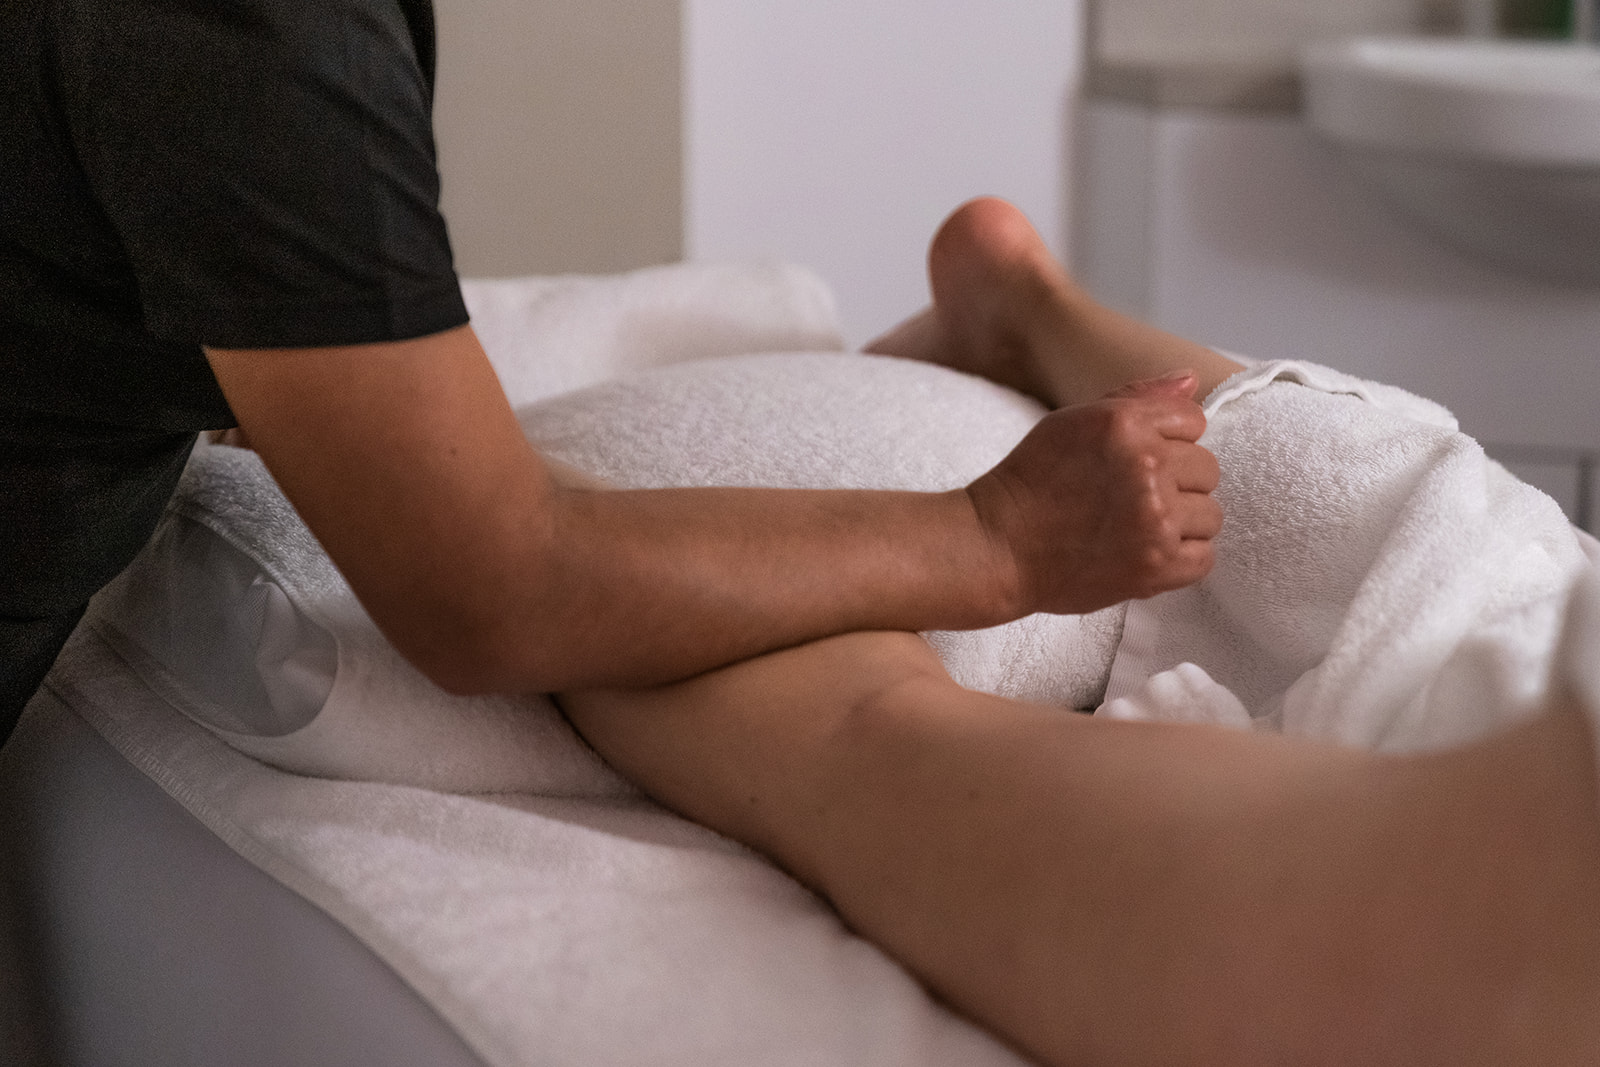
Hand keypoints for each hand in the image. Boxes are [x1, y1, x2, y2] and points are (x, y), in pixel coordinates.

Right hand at [966, 371, 1221, 614]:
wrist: (997, 546)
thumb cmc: (1030, 482)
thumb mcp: (1073, 421)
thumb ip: (1137, 398)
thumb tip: (1192, 380)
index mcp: (1125, 423)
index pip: (1193, 421)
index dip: (1169, 442)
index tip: (1138, 462)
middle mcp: (1147, 466)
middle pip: (1207, 469)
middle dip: (1177, 482)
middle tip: (1133, 499)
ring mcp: (1155, 519)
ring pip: (1210, 515)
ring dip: (1181, 523)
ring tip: (1139, 528)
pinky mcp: (1156, 566)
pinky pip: (1204, 558)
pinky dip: (1181, 559)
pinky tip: (1148, 553)